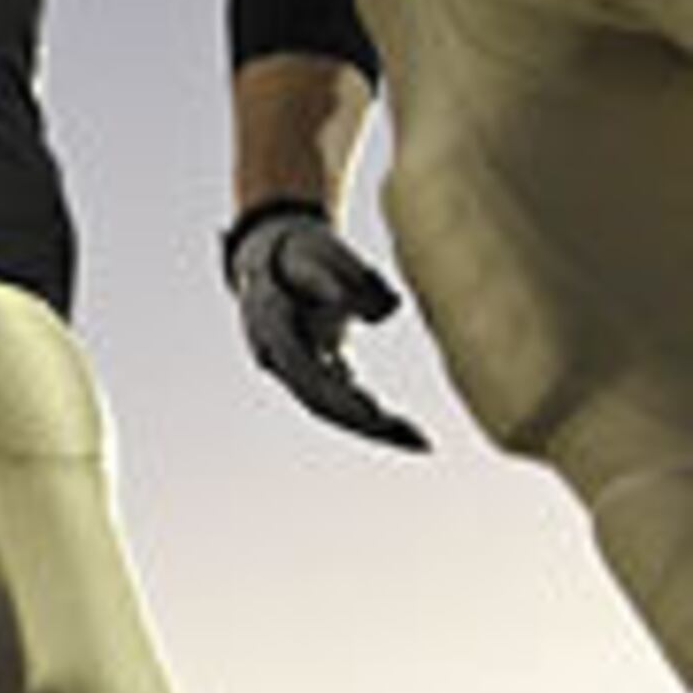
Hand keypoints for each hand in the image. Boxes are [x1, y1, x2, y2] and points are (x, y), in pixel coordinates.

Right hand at [223, 201, 429, 451]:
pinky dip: (375, 417)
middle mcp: (279, 357)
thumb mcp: (320, 251)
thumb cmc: (299, 249)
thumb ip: (346, 277)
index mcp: (271, 329)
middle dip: (366, 424)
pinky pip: (345, 401)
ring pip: (332, 408)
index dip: (339, 396)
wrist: (274, 252)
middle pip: (321, 402)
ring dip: (374, 428)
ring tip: (421, 443)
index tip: (377, 414)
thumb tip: (387, 311)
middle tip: (417, 440)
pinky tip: (409, 432)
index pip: (304, 372)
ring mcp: (297, 366)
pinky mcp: (319, 367)